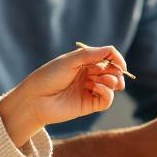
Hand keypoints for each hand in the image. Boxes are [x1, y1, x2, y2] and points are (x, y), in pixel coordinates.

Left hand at [1, 46, 126, 146]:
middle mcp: (88, 75)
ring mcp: (90, 90)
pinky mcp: (89, 104)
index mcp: (84, 62)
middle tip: (109, 73)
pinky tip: (96, 88)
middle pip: (112, 71)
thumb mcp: (70, 60)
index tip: (121, 64)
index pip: (107, 58)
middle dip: (115, 71)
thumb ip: (92, 54)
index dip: (117, 59)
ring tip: (98, 81)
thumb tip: (113, 52)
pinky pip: (107, 100)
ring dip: (111, 81)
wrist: (35, 100)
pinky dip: (107, 93)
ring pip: (112, 85)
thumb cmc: (48, 77)